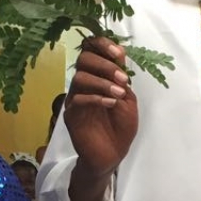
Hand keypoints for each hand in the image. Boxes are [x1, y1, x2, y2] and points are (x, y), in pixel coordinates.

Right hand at [65, 37, 138, 178]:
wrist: (113, 155)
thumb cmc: (121, 128)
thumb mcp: (128, 99)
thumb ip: (122, 78)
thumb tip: (120, 52)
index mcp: (97, 77)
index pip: (91, 50)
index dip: (103, 45)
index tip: (119, 53)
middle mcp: (83, 84)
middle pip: (83, 58)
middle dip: (104, 64)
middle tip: (122, 78)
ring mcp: (75, 99)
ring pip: (80, 77)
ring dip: (103, 82)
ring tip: (119, 94)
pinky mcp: (72, 115)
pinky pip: (78, 99)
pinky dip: (96, 98)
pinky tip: (111, 104)